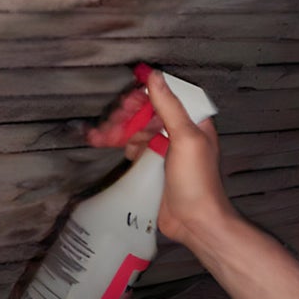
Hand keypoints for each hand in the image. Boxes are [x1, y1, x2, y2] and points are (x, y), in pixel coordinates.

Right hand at [86, 70, 231, 250]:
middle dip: (126, 115)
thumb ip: (170, 106)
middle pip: (148, 113)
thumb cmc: (198, 181)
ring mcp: (165, 150)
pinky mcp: (153, 167)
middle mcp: (180, 133)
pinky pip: (134, 149)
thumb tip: (155, 76)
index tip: (127, 100)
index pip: (166, 97)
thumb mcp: (185, 138)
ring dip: (118, 130)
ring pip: (137, 130)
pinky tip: (109, 146)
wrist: (195, 221)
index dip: (145, 95)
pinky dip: (120, 145)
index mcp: (193, 122)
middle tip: (111, 121)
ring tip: (100, 135)